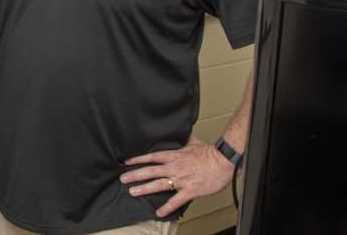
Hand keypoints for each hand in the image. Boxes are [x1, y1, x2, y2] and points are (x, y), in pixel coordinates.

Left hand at [120, 136, 234, 216]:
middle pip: (150, 171)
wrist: (223, 161)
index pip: (152, 156)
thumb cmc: (209, 153)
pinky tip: (158, 213)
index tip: (127, 162)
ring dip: (144, 189)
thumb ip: (183, 139)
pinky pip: (176, 201)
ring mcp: (181, 180)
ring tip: (133, 192)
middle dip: (135, 175)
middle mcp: (174, 167)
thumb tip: (179, 132)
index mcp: (174, 156)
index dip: (138, 159)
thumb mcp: (193, 142)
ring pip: (158, 185)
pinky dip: (167, 208)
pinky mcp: (190, 190)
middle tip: (123, 179)